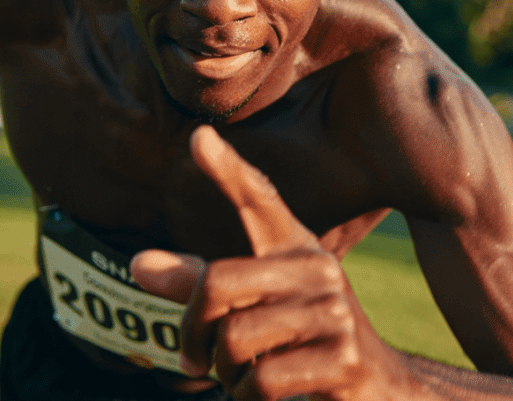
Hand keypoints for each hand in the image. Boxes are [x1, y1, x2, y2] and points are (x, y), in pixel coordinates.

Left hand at [131, 126, 404, 400]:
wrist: (377, 391)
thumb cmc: (299, 342)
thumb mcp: (252, 306)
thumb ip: (197, 285)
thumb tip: (135, 264)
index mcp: (295, 248)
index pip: (257, 200)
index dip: (228, 170)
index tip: (197, 137)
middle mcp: (318, 270)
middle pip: (216, 283)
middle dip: (193, 333)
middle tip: (193, 361)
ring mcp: (334, 314)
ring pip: (234, 340)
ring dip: (224, 375)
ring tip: (242, 378)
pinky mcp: (343, 361)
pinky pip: (261, 381)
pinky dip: (246, 398)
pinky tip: (265, 398)